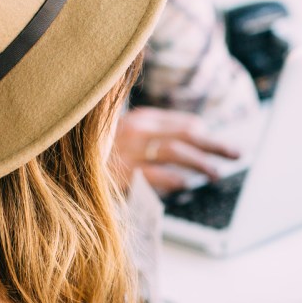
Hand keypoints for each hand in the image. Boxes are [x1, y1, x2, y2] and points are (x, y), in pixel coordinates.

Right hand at [111, 107, 240, 194]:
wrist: (65, 160)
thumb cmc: (102, 148)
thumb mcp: (129, 131)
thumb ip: (157, 131)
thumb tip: (197, 132)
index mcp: (142, 118)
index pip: (184, 124)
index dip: (205, 134)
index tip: (218, 143)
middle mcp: (138, 131)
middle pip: (187, 136)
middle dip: (214, 145)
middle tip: (236, 153)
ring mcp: (130, 152)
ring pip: (175, 152)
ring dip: (200, 163)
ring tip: (216, 173)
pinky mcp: (121, 173)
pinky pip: (153, 174)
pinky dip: (171, 178)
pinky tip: (185, 183)